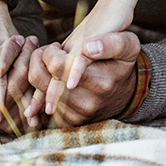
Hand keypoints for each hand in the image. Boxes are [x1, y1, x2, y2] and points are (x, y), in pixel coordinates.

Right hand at [0, 35, 40, 132]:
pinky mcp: (20, 123)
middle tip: (31, 40)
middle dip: (23, 58)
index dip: (7, 53)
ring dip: (33, 67)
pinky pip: (34, 101)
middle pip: (11, 83)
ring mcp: (4, 122)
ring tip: (36, 48)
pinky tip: (41, 65)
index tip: (17, 38)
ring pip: (25, 91)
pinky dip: (39, 82)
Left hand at [26, 31, 140, 127]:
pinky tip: (50, 80)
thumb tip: (87, 48)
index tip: (56, 47)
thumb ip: (112, 43)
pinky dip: (39, 90)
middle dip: (40, 61)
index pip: (58, 67)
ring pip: (37, 91)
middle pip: (41, 79)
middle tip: (50, 53)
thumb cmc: (121, 64)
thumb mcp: (128, 45)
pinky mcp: (67, 122)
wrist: (125, 94)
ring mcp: (76, 115)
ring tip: (50, 65)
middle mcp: (86, 104)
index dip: (50, 54)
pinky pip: (40, 106)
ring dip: (39, 74)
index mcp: (99, 82)